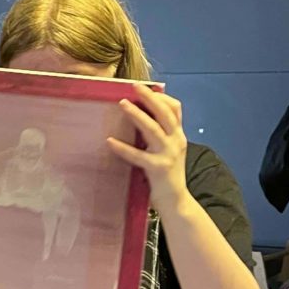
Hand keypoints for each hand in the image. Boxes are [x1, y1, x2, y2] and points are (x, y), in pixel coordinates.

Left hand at [106, 85, 189, 209]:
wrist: (176, 202)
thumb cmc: (167, 176)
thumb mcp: (167, 151)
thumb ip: (159, 136)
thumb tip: (140, 119)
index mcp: (178, 136)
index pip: (176, 109)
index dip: (162, 97)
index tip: (147, 89)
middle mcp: (176, 142)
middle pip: (165, 113)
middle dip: (150, 98)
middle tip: (135, 86)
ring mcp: (168, 155)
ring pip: (153, 129)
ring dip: (137, 115)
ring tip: (122, 104)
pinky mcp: (158, 168)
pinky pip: (138, 155)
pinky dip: (123, 148)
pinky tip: (110, 141)